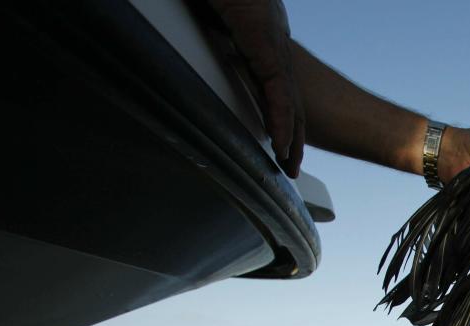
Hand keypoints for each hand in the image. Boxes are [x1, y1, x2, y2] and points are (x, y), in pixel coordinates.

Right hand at [207, 0, 304, 177]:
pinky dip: (279, 117)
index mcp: (257, 34)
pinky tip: (279, 142)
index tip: (274, 141)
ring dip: (291, 135)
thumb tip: (178, 45)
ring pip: (287, 97)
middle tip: (290, 166)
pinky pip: (275, 87)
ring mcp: (271, 40)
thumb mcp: (201, 14)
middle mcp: (271, 40)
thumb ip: (200, 33)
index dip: (276, 113)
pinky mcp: (264, 40)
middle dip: (291, 133)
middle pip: (287, 96)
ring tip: (289, 166)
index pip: (271, 82)